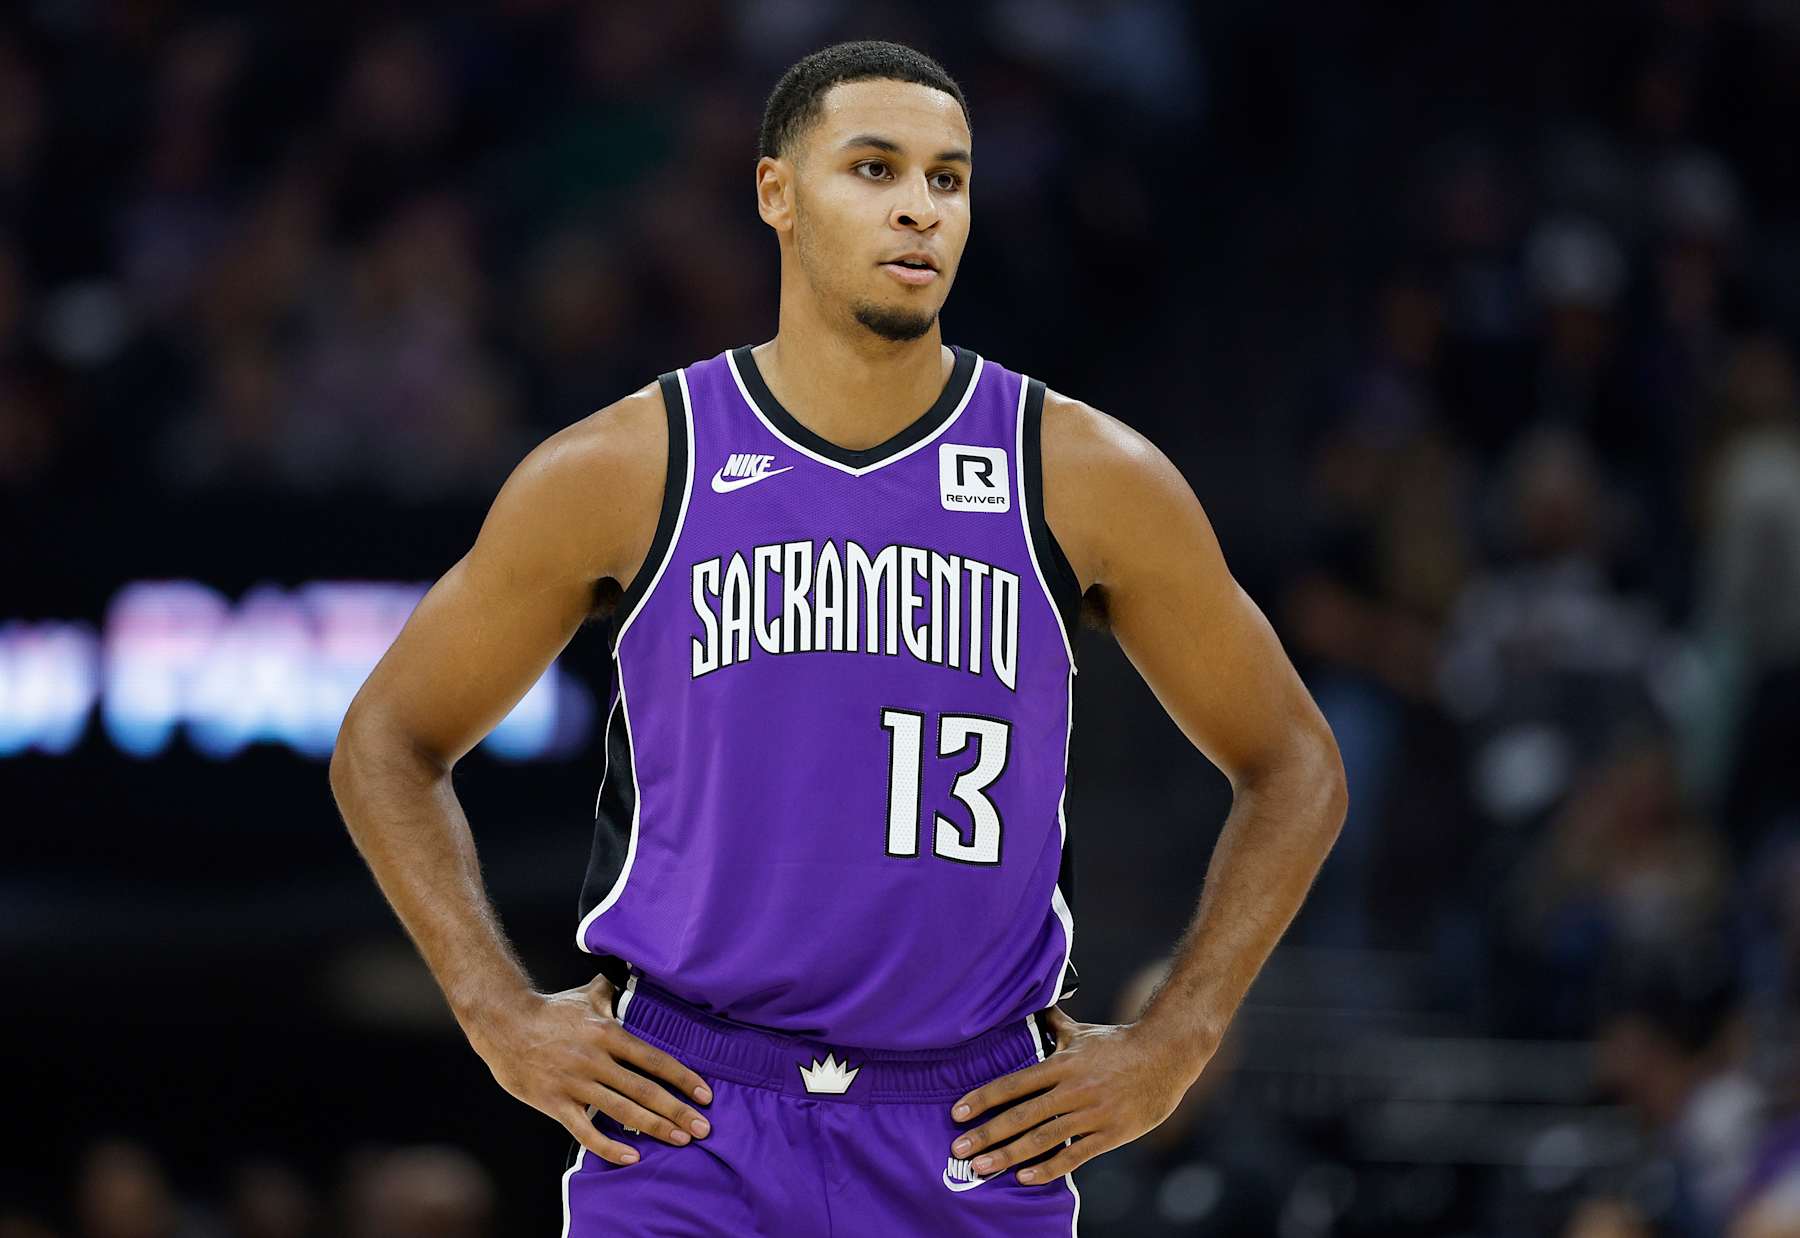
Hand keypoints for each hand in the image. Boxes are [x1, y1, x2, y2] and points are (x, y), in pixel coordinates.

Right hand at [464, 973, 714, 1165]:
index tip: (705, 1094)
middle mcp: (596, 1060)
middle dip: (678, 1111)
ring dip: (655, 1128)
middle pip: (645, 1090)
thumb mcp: (586, 996)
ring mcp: (575, 1084)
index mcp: (608, 1033)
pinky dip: (610, 1148)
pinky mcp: (555, 1104)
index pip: (654, 1059)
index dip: (683, 1078)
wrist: (503, 1024)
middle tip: (703, 1128)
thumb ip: (614, 991)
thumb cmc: (549, 1011)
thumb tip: (638, 974)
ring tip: (680, 1140)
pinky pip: (586, 1132)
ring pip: (622, 1112)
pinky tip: (632, 1157)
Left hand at [947, 1006, 1199, 1184]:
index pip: (1014, 1083)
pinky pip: (1074, 1156)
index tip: (957, 1113)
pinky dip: (1048, 1168)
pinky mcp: (1110, 1134)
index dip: (983, 1098)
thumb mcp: (1083, 1032)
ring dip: (1009, 1155)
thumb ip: (1055, 1025)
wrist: (1167, 1054)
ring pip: (1043, 1138)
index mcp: (1062, 1064)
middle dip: (987, 1134)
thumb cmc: (1120, 1043)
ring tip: (981, 1167)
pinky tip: (1025, 1178)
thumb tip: (1035, 1005)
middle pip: (1021, 1114)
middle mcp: (1073, 1089)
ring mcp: (1092, 1113)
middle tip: (959, 1149)